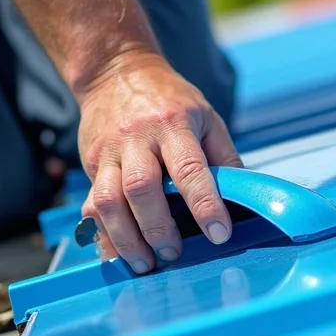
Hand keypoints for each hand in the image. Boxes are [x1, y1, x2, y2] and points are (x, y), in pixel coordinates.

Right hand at [77, 53, 241, 273]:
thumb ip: (224, 156)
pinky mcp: (91, 164)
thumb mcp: (206, 117)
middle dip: (158, 228)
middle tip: (174, 254)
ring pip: (108, 201)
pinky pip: (91, 205)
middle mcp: (136, 138)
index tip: (219, 233)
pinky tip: (116, 253)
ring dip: (126, 239)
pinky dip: (102, 234)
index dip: (205, 205)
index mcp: (172, 124)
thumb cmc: (169, 99)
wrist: (115, 72)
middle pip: (141, 188)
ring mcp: (108, 151)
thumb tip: (244, 196)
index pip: (190, 169)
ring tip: (145, 262)